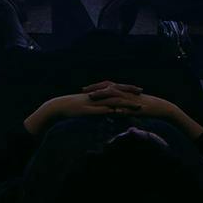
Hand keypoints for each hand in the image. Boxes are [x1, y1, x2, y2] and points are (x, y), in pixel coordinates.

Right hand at [24, 91, 140, 134]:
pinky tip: (122, 113)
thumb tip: (110, 112)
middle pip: (117, 92)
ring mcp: (95, 101)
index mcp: (99, 93)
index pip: (116, 89)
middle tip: (142, 92)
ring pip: (113, 101)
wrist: (60, 107)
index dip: (127, 89)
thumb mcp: (90, 108)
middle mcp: (98, 95)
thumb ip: (101, 108)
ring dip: (126, 103)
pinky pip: (104, 109)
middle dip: (130, 92)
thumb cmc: (74, 109)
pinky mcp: (91, 108)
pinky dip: (113, 111)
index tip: (139, 90)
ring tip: (138, 106)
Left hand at [83, 82, 200, 131]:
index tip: (85, 89)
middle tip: (83, 91)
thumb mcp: (130, 107)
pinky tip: (110, 110)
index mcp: (123, 90)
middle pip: (108, 87)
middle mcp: (125, 92)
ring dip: (103, 96)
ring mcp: (130, 98)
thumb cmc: (144, 108)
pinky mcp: (136, 105)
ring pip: (115, 95)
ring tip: (92, 97)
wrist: (160, 107)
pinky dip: (117, 107)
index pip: (107, 86)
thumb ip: (120, 108)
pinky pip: (125, 105)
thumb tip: (111, 112)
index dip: (96, 87)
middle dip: (95, 88)